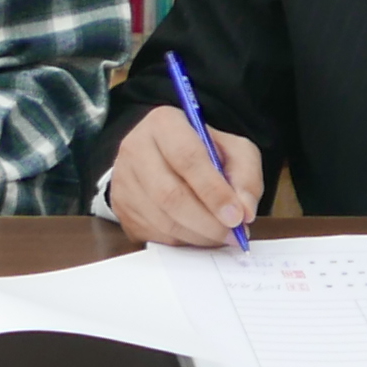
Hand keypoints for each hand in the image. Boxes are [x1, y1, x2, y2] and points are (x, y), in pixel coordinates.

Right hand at [105, 103, 265, 249]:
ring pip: (161, 220)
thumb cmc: (201, 150)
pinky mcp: (120, 208)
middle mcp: (135, 148)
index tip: (237, 216)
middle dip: (207, 222)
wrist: (163, 153)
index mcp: (164, 124)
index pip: (187, 159)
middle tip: (233, 234)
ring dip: (198, 235)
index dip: (214, 191)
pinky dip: (182, 242)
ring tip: (221, 236)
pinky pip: (153, 234)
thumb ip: (246, 175)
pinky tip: (199, 234)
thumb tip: (244, 211)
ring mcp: (123, 180)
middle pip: (169, 195)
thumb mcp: (233, 149)